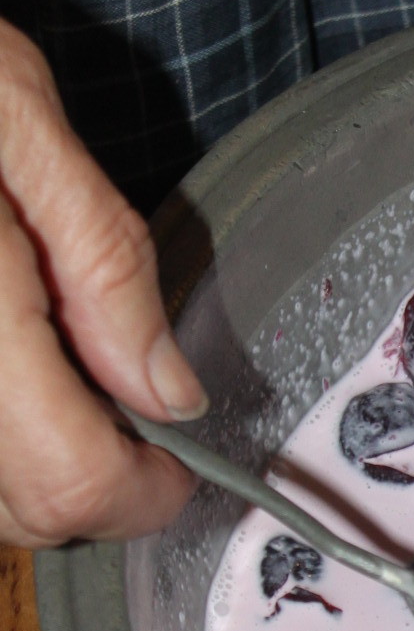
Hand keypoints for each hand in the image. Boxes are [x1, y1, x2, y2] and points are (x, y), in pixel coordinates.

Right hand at [0, 18, 204, 546]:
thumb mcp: (22, 119)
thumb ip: (104, 266)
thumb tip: (169, 394)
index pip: (72, 484)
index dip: (146, 489)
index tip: (178, 455)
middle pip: (17, 511)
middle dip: (89, 484)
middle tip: (123, 408)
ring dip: (29, 471)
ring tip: (56, 376)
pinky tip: (8, 372)